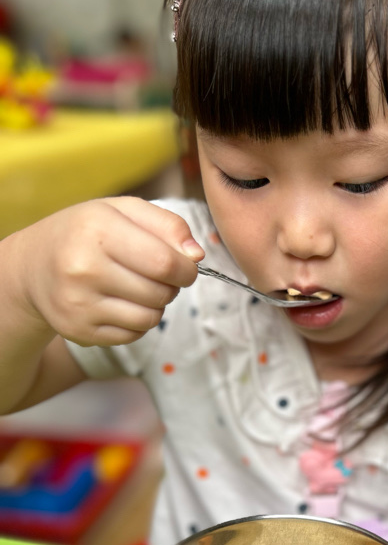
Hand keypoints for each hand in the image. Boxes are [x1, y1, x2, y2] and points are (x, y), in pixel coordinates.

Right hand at [16, 197, 203, 346]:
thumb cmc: (87, 233)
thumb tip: (196, 255)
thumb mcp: (123, 211)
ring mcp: (78, 303)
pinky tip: (121, 303)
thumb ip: (167, 224)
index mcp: (97, 229)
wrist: (34, 266)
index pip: (164, 262)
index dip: (187, 269)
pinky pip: (134, 334)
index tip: (187, 267)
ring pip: (151, 317)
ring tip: (139, 287)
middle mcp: (82, 267)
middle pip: (160, 292)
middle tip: (158, 275)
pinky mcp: (79, 330)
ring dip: (157, 304)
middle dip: (172, 286)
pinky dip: (138, 321)